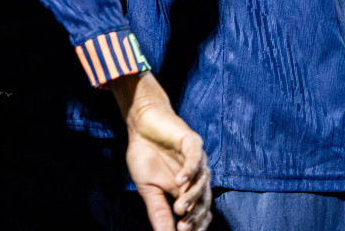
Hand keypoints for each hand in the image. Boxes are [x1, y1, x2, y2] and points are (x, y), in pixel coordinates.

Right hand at [113, 73, 211, 230]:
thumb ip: (158, 211)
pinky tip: (179, 181)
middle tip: (183, 227)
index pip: (198, 211)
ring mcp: (197, 159)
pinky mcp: (192, 142)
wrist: (140, 124)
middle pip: (204, 200)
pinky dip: (190, 170)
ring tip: (179, 208)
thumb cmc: (145, 155)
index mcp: (188, 189)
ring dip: (192, 197)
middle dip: (194, 216)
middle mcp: (197, 176)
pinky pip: (195, 158)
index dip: (194, 225)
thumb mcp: (148, 189)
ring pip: (202, 181)